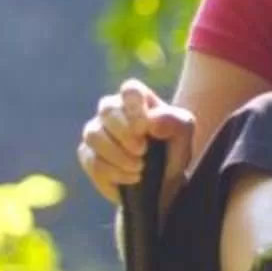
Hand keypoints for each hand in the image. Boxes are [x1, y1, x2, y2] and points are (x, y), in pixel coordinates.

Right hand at [78, 78, 192, 203]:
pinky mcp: (88, 156)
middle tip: (142, 150)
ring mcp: (96, 132)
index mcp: (136, 98)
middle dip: (125, 133)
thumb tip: (150, 122)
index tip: (145, 128)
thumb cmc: (173, 148)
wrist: (163, 180)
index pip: (130, 90)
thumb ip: (173, 121)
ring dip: (118, 155)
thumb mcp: (183, 132)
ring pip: (94, 135)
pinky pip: (92, 162)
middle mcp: (111, 111)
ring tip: (140, 167)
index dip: (135, 107)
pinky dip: (115, 173)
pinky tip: (133, 178)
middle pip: (107, 110)